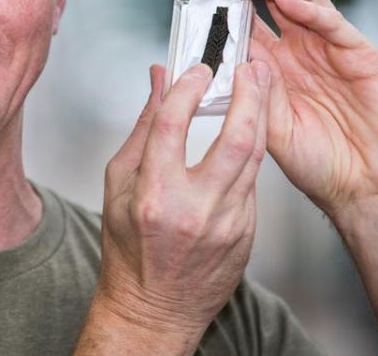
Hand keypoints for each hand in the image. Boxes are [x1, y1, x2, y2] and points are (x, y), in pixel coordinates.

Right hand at [88, 60, 270, 350]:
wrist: (155, 308)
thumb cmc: (130, 246)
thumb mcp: (118, 184)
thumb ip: (142, 128)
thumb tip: (158, 81)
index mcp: (153, 195)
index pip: (171, 126)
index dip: (186, 90)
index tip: (196, 70)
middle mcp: (194, 210)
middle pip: (235, 139)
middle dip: (249, 96)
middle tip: (251, 69)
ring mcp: (227, 226)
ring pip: (253, 159)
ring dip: (258, 118)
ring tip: (257, 90)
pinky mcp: (246, 235)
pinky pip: (251, 185)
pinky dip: (248, 156)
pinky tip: (246, 137)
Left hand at [221, 0, 377, 219]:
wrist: (365, 189)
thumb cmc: (318, 164)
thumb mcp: (271, 127)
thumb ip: (253, 92)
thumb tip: (227, 58)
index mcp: (277, 67)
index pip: (249, 24)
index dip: (227, 8)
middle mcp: (303, 52)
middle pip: (275, 1)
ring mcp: (331, 50)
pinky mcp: (360, 55)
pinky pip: (333, 23)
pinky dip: (307, 7)